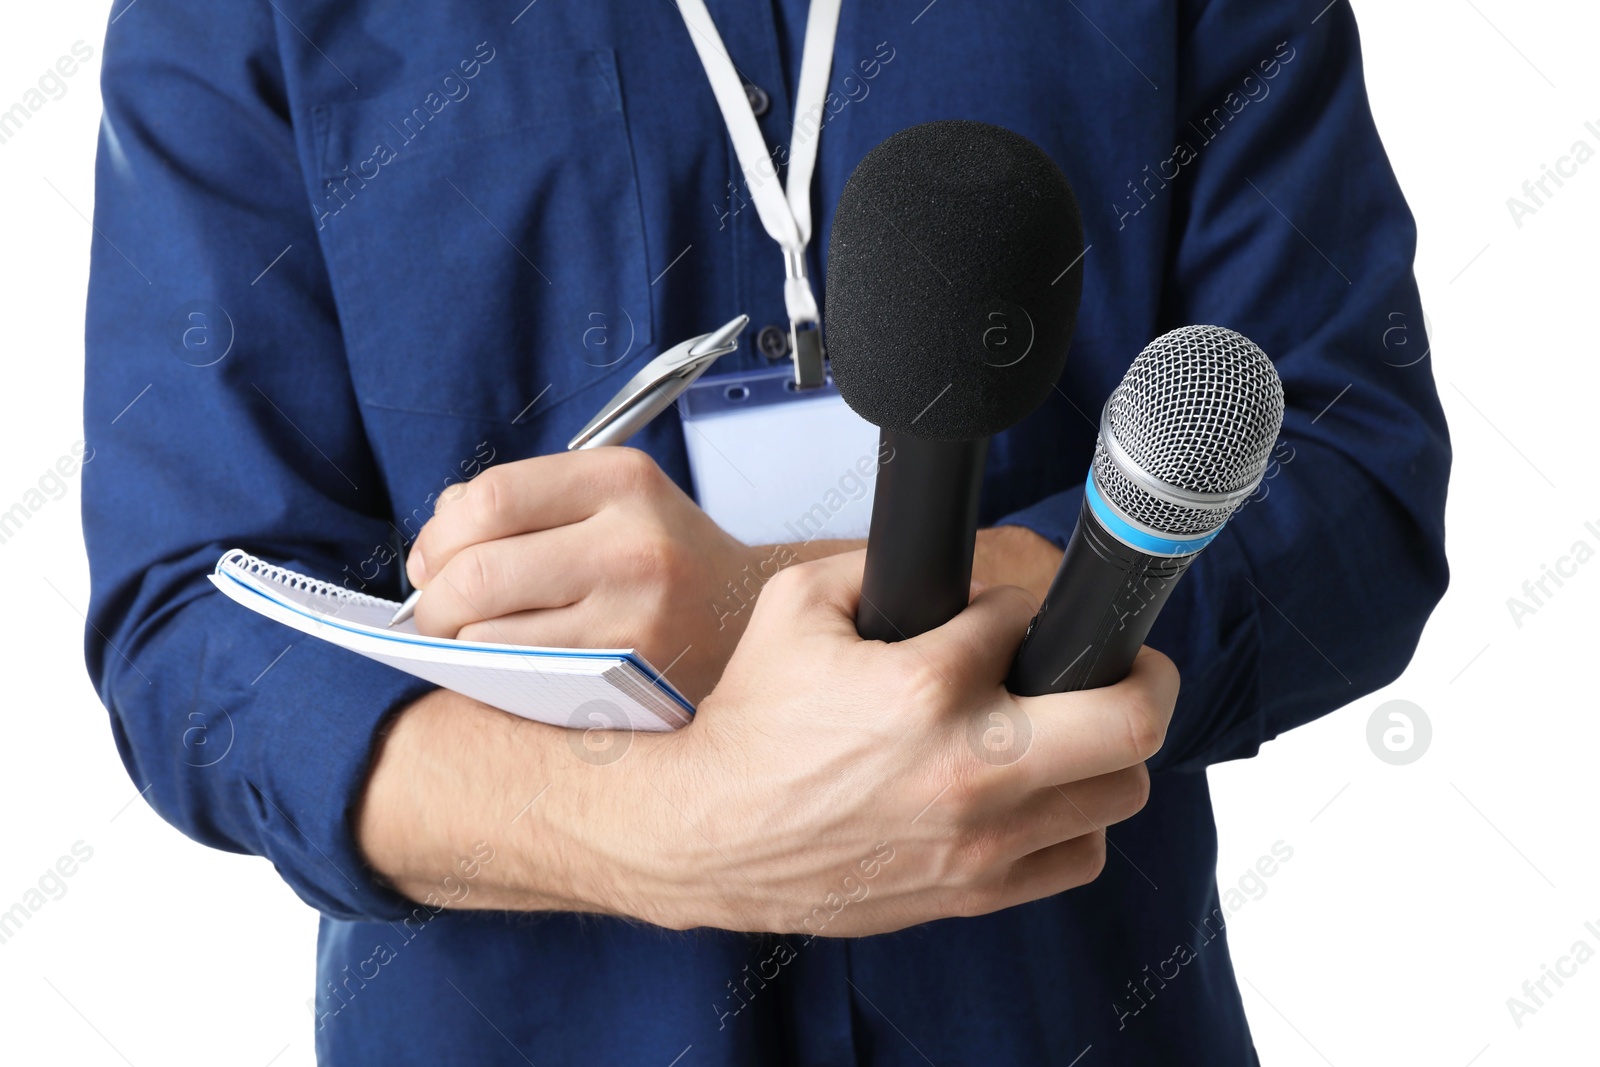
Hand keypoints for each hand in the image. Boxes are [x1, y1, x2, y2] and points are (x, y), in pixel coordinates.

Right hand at [360, 551, 1177, 934]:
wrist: (706, 834)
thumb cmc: (749, 725)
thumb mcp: (796, 607)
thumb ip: (879, 568)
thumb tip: (946, 570)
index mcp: (925, 686)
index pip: (1024, 621)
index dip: (1015, 611)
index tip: (998, 621)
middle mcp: (971, 767)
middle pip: (1132, 718)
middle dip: (1140, 674)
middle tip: (1122, 661)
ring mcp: (981, 839)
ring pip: (1121, 790)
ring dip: (1104, 751)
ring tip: (1068, 731)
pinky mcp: (976, 891)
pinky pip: (1081, 857)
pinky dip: (1074, 821)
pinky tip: (1037, 796)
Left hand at [406, 448, 768, 701]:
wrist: (750, 612)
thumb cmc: (664, 557)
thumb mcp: (612, 500)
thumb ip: (525, 502)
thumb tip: (437, 536)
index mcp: (620, 479)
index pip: (491, 498)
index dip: (439, 536)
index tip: (430, 563)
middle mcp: (633, 542)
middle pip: (481, 571)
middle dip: (437, 601)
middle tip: (437, 613)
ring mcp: (636, 613)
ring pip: (494, 634)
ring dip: (462, 645)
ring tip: (473, 641)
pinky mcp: (634, 673)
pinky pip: (527, 678)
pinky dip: (497, 675)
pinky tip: (509, 665)